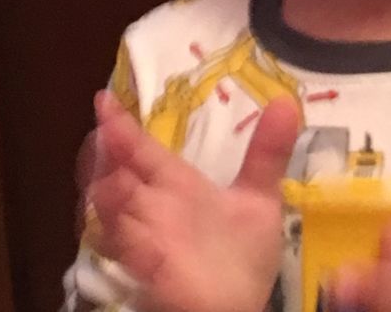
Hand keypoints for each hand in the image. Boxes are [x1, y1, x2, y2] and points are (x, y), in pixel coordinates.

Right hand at [87, 89, 299, 311]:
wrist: (244, 307)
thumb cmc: (241, 255)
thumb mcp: (258, 198)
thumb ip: (268, 152)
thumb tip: (287, 101)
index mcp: (175, 184)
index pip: (141, 150)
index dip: (121, 126)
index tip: (104, 99)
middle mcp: (153, 208)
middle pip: (116, 176)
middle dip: (105, 158)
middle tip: (105, 136)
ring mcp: (148, 240)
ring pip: (114, 215)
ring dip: (110, 198)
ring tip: (116, 181)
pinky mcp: (154, 273)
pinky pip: (134, 255)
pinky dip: (131, 242)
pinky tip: (137, 234)